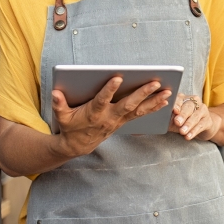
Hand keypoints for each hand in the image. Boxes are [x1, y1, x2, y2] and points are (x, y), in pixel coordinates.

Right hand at [52, 77, 170, 157]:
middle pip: (128, 104)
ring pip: (139, 110)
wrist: (78, 145)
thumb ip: (59, 104)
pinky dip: (153, 107)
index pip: (102, 100)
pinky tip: (165, 100)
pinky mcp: (124, 121)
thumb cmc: (70, 126)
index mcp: (94, 113)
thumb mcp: (61, 116)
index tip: (118, 77)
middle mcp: (109, 117)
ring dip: (154, 101)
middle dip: (142, 93)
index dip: (109, 90)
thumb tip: (55, 93)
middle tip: (155, 82)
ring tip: (167, 91)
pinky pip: (141, 114)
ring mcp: (119, 120)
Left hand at [169, 93, 220, 140]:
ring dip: (188, 124)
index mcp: (183, 98)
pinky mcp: (208, 120)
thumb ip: (168, 116)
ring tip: (182, 132)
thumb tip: (160, 118)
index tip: (174, 110)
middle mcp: (194, 101)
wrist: (199, 127)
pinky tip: (188, 136)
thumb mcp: (173, 118)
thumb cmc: (182, 121)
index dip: (177, 104)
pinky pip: (201, 125)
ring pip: (195, 116)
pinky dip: (194, 131)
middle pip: (188, 107)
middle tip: (177, 122)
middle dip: (183, 115)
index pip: (179, 99)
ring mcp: (202, 110)